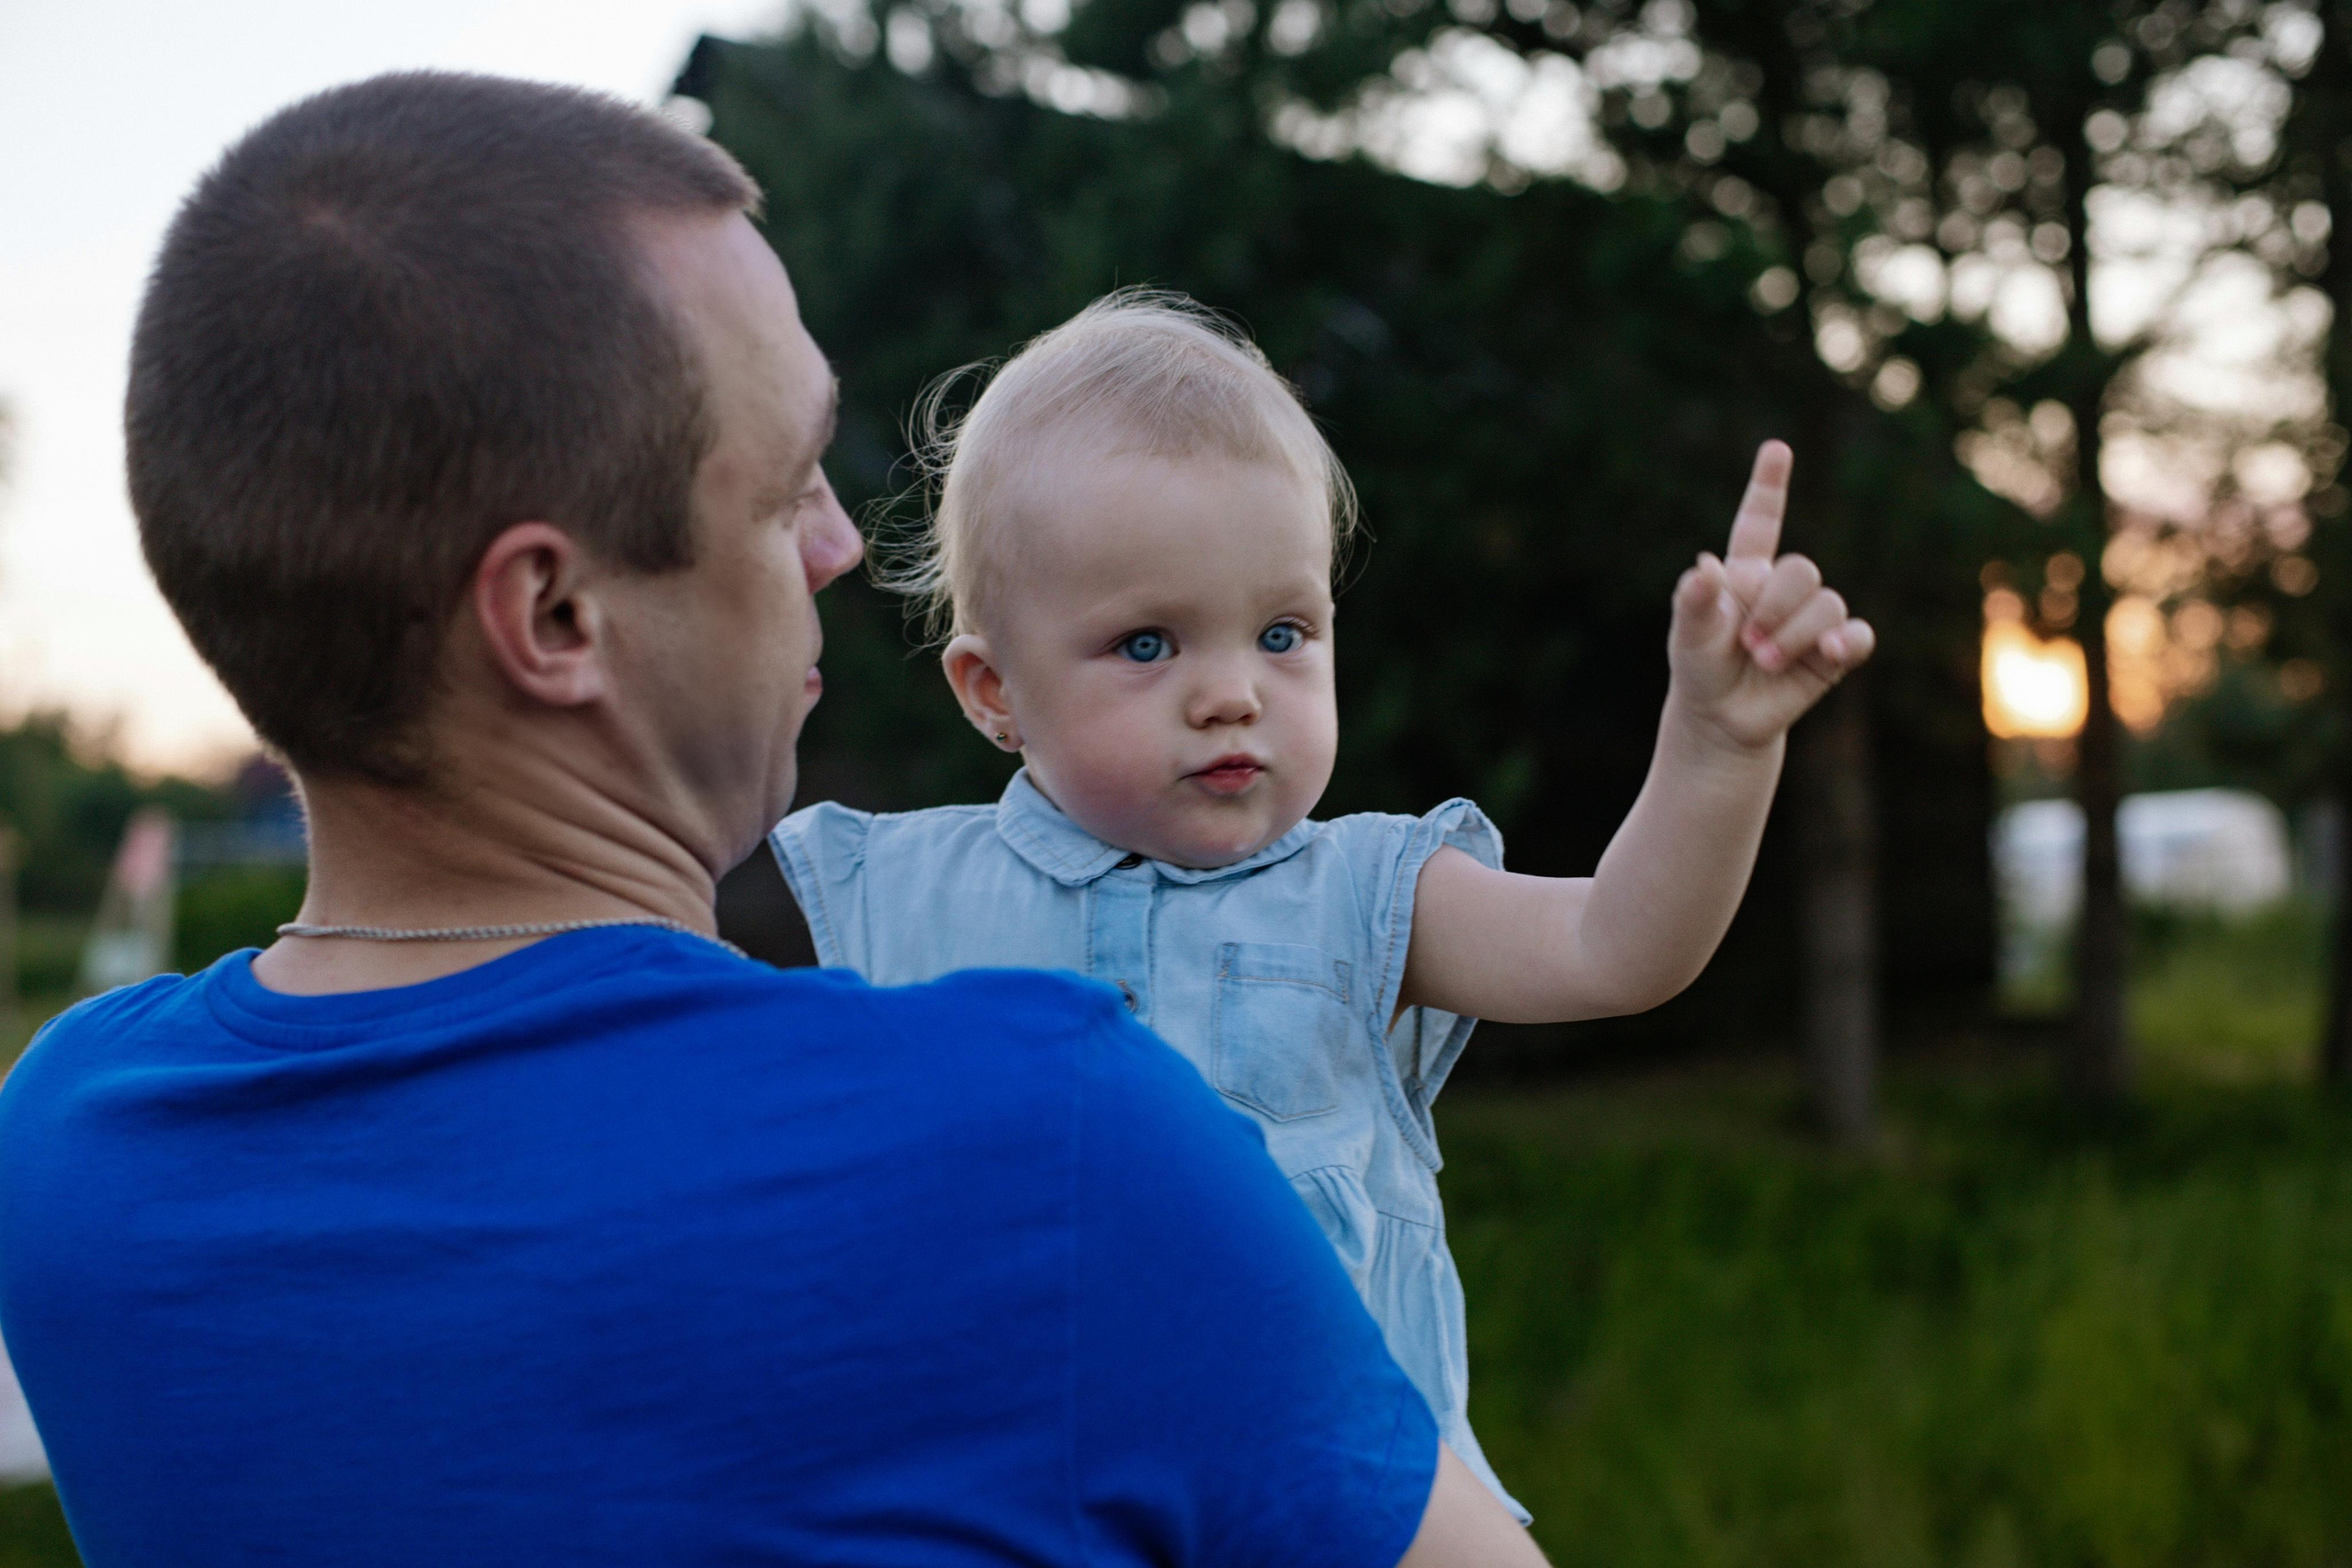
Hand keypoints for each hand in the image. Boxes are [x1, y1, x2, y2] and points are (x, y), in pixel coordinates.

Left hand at [1668, 441, 1875, 751]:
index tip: (1777, 449)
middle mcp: (1781, 589)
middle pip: (1801, 570)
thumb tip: (1702, 567)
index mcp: (1744, 573)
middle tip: (1747, 643)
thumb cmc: (1700, 669)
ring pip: (1827, 604)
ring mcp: (1810, 620)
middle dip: (1775, 607)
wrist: (1721, 719)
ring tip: (1763, 662)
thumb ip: (1692, 603)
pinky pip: (1858, 635)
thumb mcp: (1687, 637)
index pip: (1760, 522)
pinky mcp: (1833, 653)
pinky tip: (1829, 653)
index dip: (1769, 486)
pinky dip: (1847, 642)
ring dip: (1793, 635)